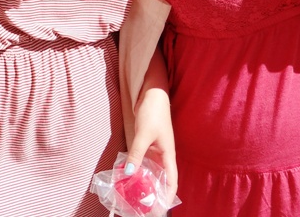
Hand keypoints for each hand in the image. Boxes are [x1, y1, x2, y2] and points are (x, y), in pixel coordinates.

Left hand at [124, 88, 176, 207]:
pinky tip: (127, 176)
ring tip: (133, 195)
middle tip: (142, 205)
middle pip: (161, 180)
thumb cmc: (153, 112)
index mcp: (168, 155)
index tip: (160, 209)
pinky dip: (136, 170)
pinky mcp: (146, 145)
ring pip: (150, 172)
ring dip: (144, 182)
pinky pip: (142, 163)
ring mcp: (154, 151)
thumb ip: (136, 154)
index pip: (172, 182)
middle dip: (154, 193)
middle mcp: (163, 156)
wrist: (152, 93)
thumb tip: (129, 174)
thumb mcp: (144, 134)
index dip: (167, 196)